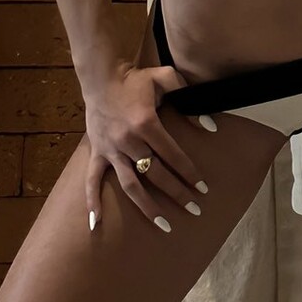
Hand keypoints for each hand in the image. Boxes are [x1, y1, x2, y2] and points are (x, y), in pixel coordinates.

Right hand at [81, 56, 205, 232]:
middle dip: (177, 193)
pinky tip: (97, 224)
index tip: (203, 189)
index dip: (189, 172)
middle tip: (194, 210)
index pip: (173, 154)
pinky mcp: (97, 152)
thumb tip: (209, 124)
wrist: (101, 76)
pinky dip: (93, 202)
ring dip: (147, 207)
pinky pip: (92, 181)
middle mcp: (128, 141)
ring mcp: (111, 150)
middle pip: (156, 174)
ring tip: (164, 225)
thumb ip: (187, 96)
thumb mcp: (166, 78)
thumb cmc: (136, 79)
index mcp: (146, 123)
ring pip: (130, 184)